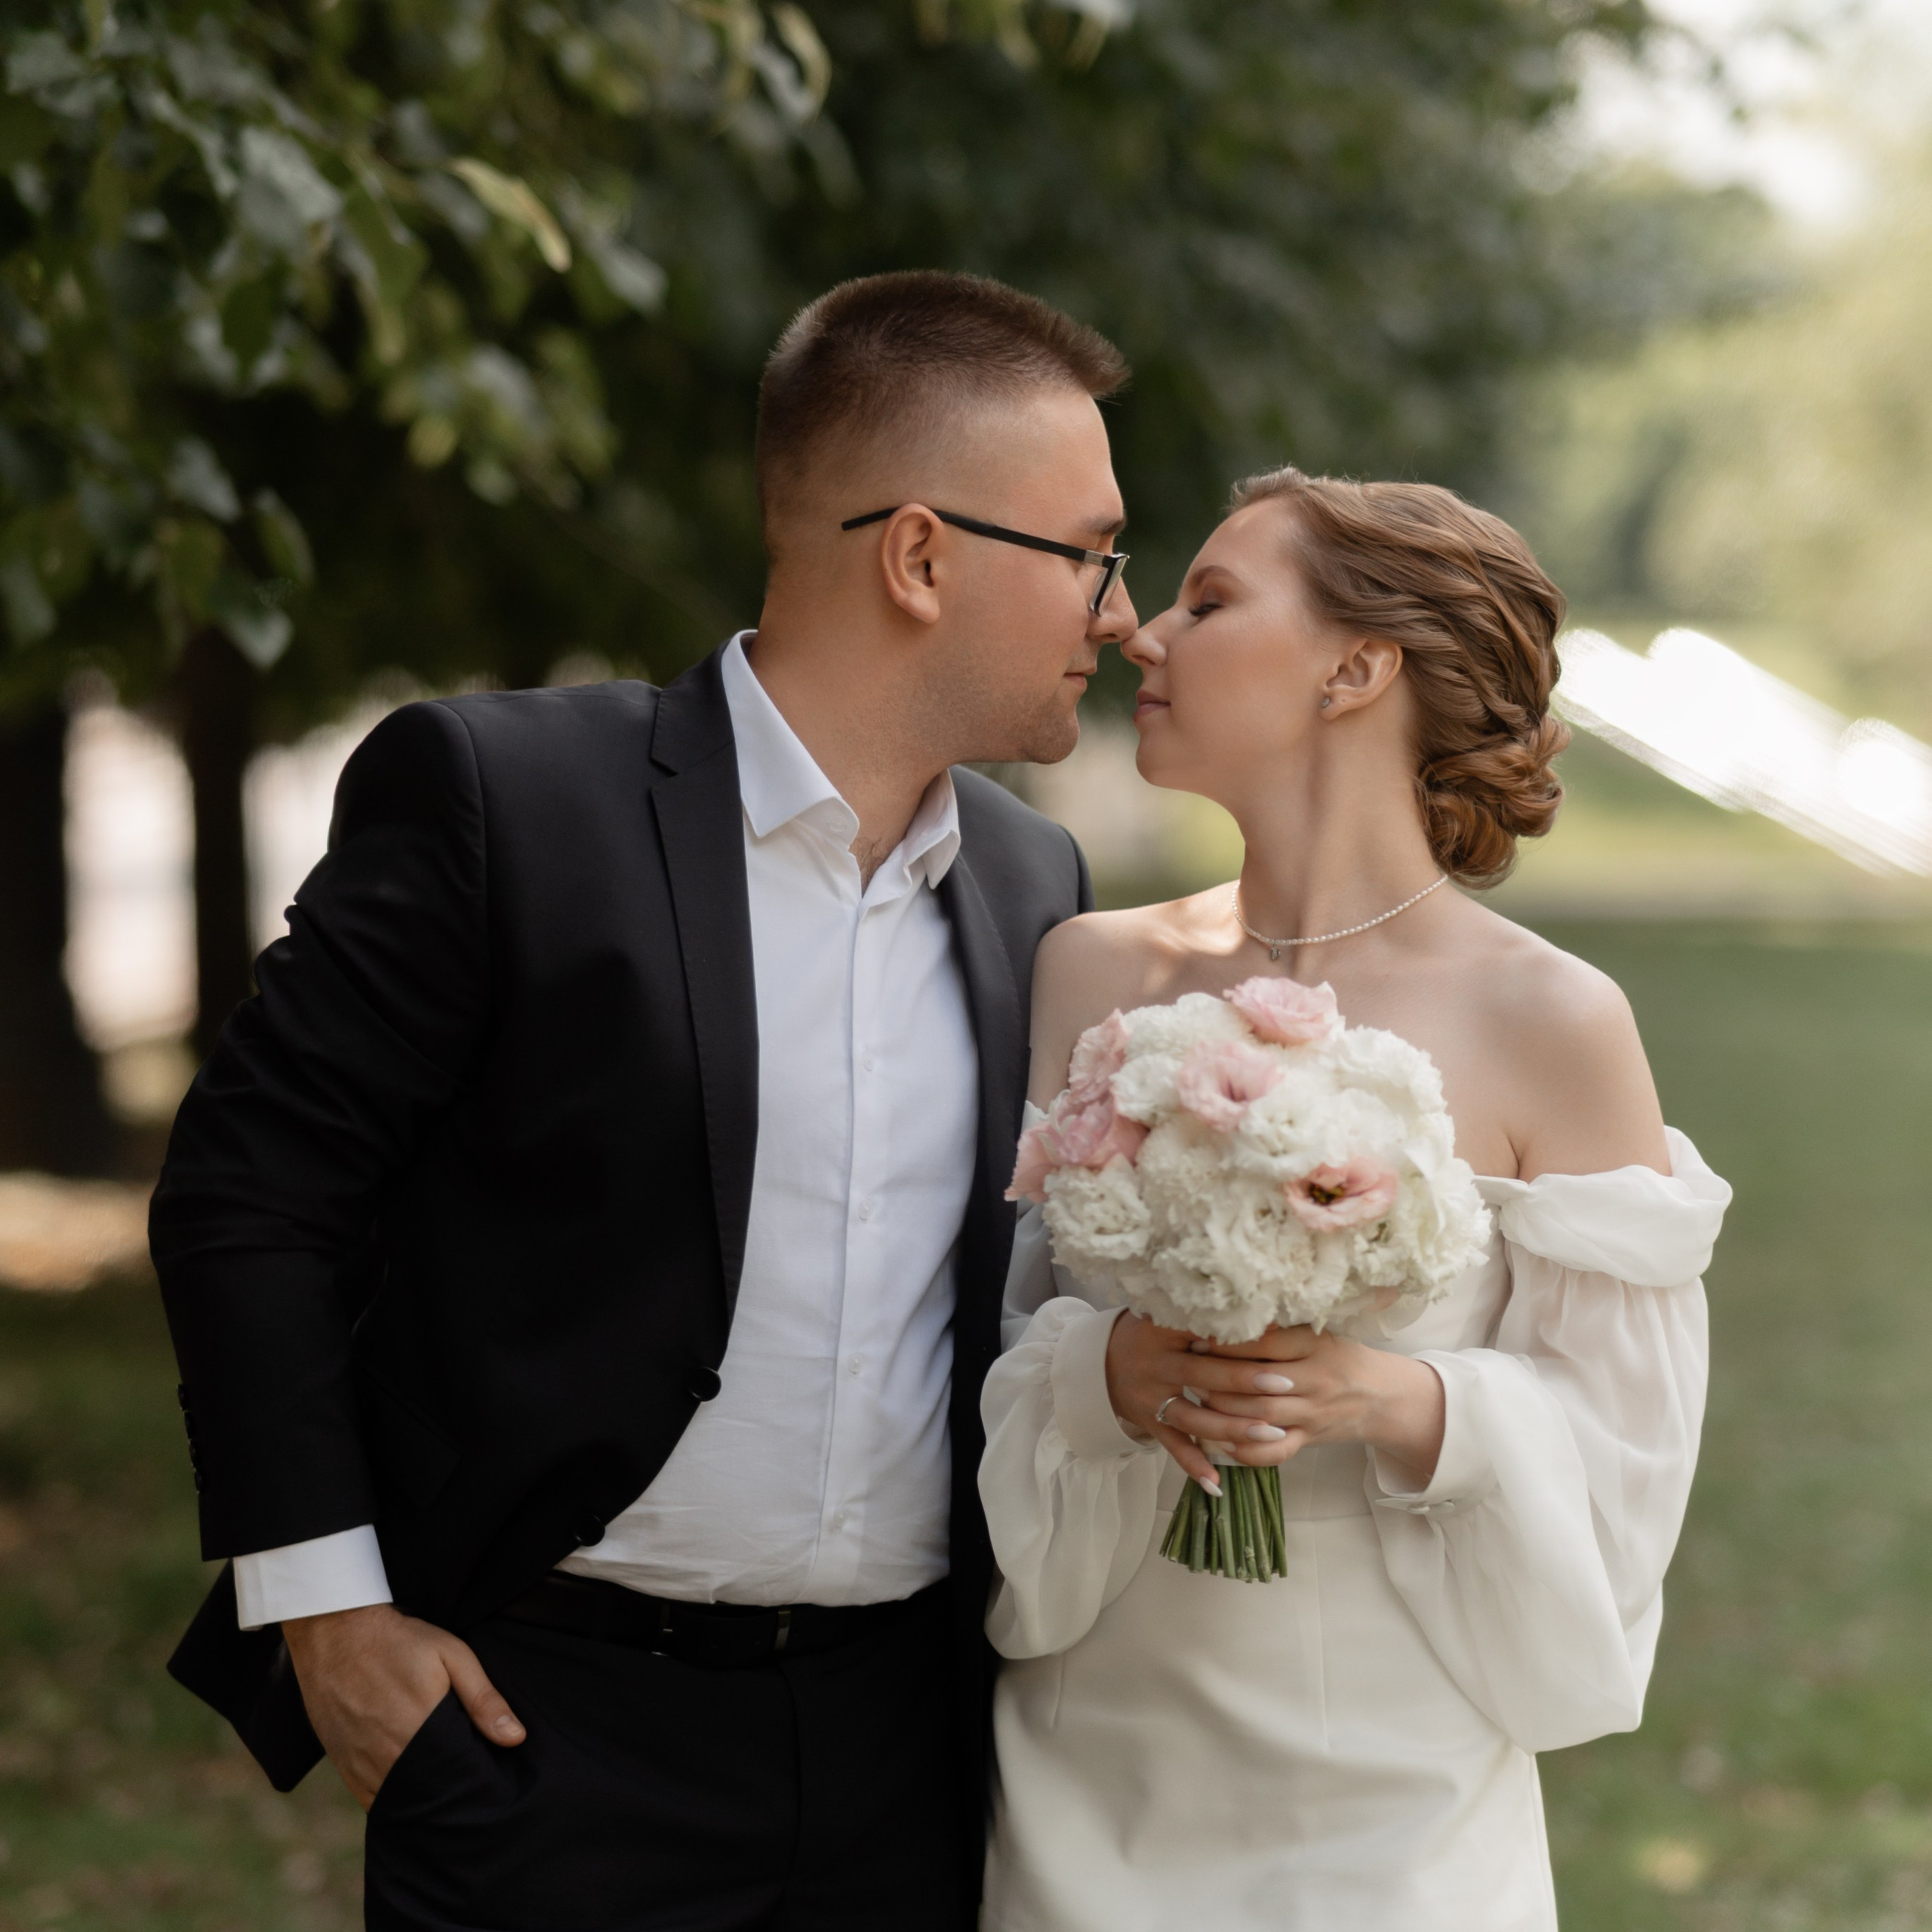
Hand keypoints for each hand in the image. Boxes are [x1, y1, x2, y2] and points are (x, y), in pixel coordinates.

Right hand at [282, 1603, 524, 1809]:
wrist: (335, 1633)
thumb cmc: (398, 1642)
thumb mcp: (452, 1656)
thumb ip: (484, 1699)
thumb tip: (515, 1738)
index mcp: (421, 1732)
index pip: (460, 1780)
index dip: (478, 1782)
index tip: (492, 1778)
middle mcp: (389, 1758)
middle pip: (433, 1795)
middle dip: (455, 1792)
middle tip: (472, 1781)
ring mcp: (363, 1766)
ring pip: (404, 1801)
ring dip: (426, 1797)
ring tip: (446, 1785)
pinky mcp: (344, 1767)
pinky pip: (375, 1800)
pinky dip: (397, 1798)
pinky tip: (414, 1788)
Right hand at [1102, 1310, 1296, 1490]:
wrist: (1100, 1362)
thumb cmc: (1149, 1333)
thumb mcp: (1168, 1313)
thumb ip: (1205, 1313)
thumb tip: (1261, 1307)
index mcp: (1164, 1331)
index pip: (1205, 1331)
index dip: (1237, 1337)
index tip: (1274, 1339)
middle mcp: (1157, 1364)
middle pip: (1203, 1375)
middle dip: (1245, 1381)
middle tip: (1285, 1384)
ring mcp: (1151, 1397)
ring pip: (1194, 1417)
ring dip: (1232, 1428)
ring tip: (1271, 1433)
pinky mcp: (1149, 1423)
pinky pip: (1173, 1446)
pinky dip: (1194, 1465)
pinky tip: (1217, 1483)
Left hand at [1188, 1326, 1446, 1480]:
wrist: (1383, 1397)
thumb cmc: (1341, 1357)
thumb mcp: (1319, 1333)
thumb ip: (1281, 1328)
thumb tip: (1232, 1309)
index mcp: (1317, 1346)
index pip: (1267, 1343)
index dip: (1230, 1342)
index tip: (1199, 1336)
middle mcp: (1316, 1380)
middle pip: (1259, 1382)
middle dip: (1219, 1377)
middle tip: (1188, 1368)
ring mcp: (1313, 1414)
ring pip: (1261, 1415)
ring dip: (1224, 1409)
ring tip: (1195, 1396)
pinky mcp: (1309, 1440)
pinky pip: (1276, 1451)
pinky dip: (1246, 1450)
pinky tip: (1219, 1440)